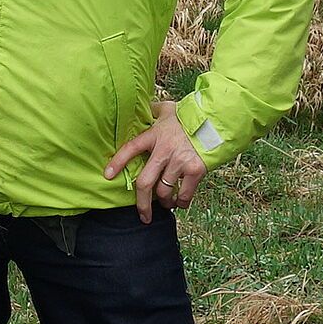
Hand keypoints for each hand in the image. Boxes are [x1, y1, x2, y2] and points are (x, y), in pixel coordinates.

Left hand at [106, 101, 206, 222]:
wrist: (215, 120)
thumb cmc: (188, 117)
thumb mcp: (166, 110)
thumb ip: (152, 111)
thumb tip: (143, 108)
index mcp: (154, 135)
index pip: (130, 149)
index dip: (118, 162)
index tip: (108, 175)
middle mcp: (164, 150)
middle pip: (145, 183)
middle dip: (142, 203)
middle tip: (144, 215)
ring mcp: (180, 161)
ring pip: (164, 192)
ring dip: (164, 202)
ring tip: (166, 203)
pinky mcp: (195, 170)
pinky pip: (184, 195)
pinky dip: (181, 203)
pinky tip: (180, 202)